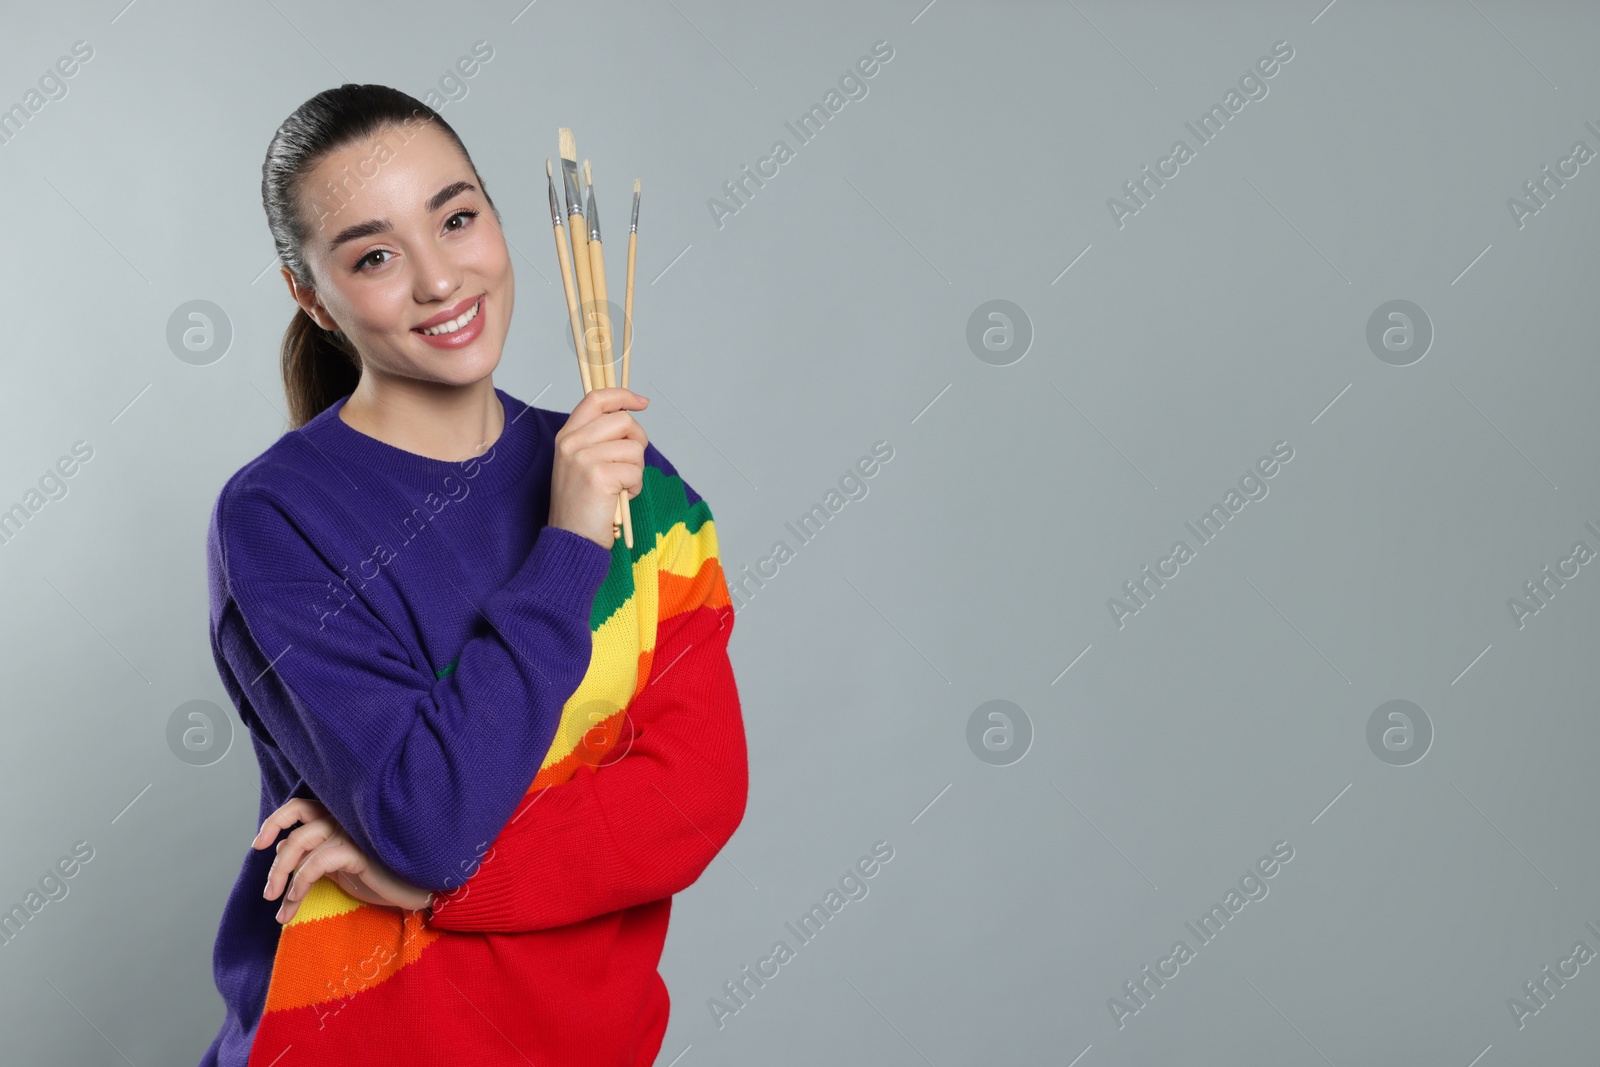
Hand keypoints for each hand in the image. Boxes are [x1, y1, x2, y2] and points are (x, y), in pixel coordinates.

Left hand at [253, 796, 433, 923]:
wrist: (417, 889)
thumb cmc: (382, 875)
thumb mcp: (340, 864)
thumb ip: (314, 852)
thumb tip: (280, 845)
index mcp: (339, 817)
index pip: (300, 807)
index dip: (276, 821)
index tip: (258, 845)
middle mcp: (343, 818)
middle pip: (295, 828)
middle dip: (276, 864)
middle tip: (268, 893)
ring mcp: (350, 832)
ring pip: (299, 846)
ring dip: (282, 879)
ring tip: (280, 909)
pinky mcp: (357, 851)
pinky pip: (315, 864)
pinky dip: (298, 886)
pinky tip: (294, 906)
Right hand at [547, 386, 648, 548]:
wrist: (571, 539)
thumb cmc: (582, 505)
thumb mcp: (582, 464)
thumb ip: (599, 439)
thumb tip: (629, 418)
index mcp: (567, 436)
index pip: (596, 399)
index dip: (623, 396)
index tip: (642, 402)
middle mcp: (571, 442)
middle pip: (623, 420)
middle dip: (638, 441)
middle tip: (630, 464)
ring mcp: (583, 458)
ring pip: (634, 447)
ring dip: (636, 469)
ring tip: (620, 486)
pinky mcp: (599, 476)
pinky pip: (635, 471)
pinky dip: (635, 487)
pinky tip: (620, 497)